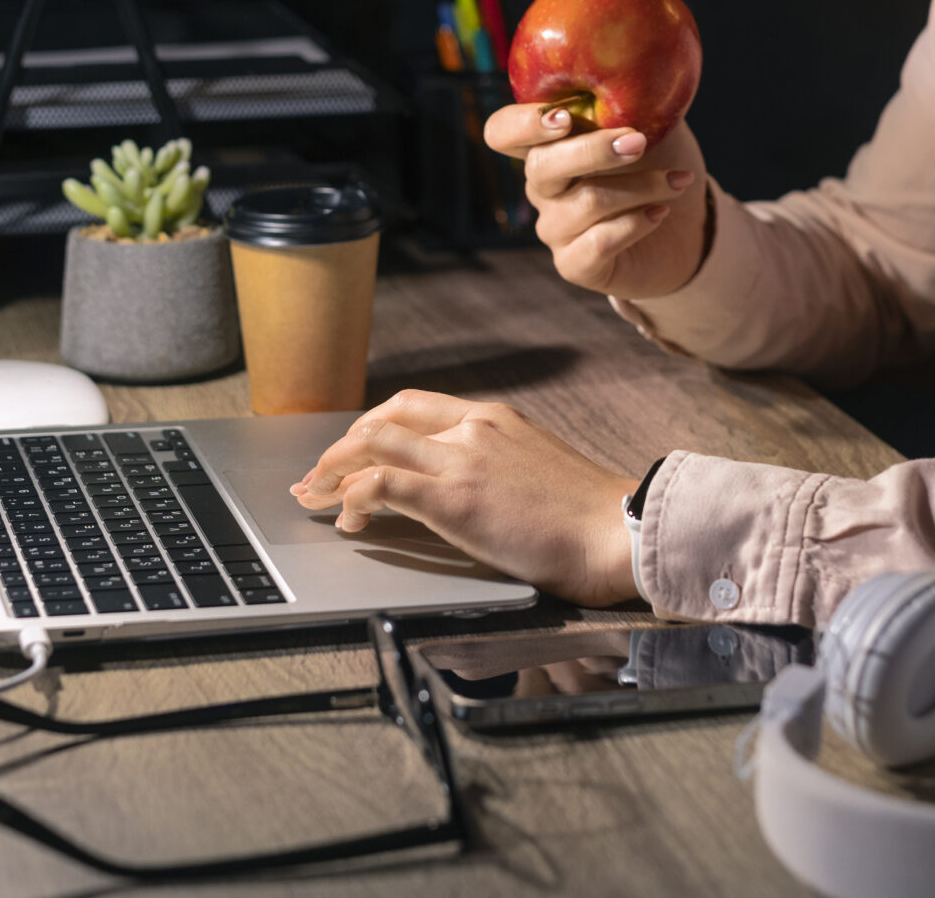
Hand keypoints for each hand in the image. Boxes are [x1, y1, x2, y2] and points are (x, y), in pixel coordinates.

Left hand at [289, 390, 638, 606]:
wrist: (620, 529)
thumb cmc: (590, 516)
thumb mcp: (537, 471)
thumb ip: (498, 467)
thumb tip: (468, 491)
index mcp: (493, 418)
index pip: (412, 406)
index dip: (372, 427)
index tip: (353, 452)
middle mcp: (472, 427)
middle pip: (383, 420)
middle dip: (341, 447)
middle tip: (316, 477)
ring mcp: (462, 459)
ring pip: (372, 445)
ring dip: (333, 471)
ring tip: (314, 497)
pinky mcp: (455, 498)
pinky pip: (384, 485)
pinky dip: (355, 499)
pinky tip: (349, 519)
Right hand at [483, 104, 708, 297]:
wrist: (689, 228)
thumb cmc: (662, 164)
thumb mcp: (652, 122)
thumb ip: (635, 97)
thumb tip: (641, 65)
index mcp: (549, 145)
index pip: (502, 131)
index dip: (522, 124)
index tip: (564, 116)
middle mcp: (543, 187)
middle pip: (541, 166)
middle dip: (592, 151)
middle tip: (639, 142)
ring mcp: (555, 228)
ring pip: (583, 203)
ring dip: (639, 187)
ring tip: (678, 181)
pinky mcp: (575, 264)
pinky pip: (596, 244)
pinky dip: (634, 225)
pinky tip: (661, 212)